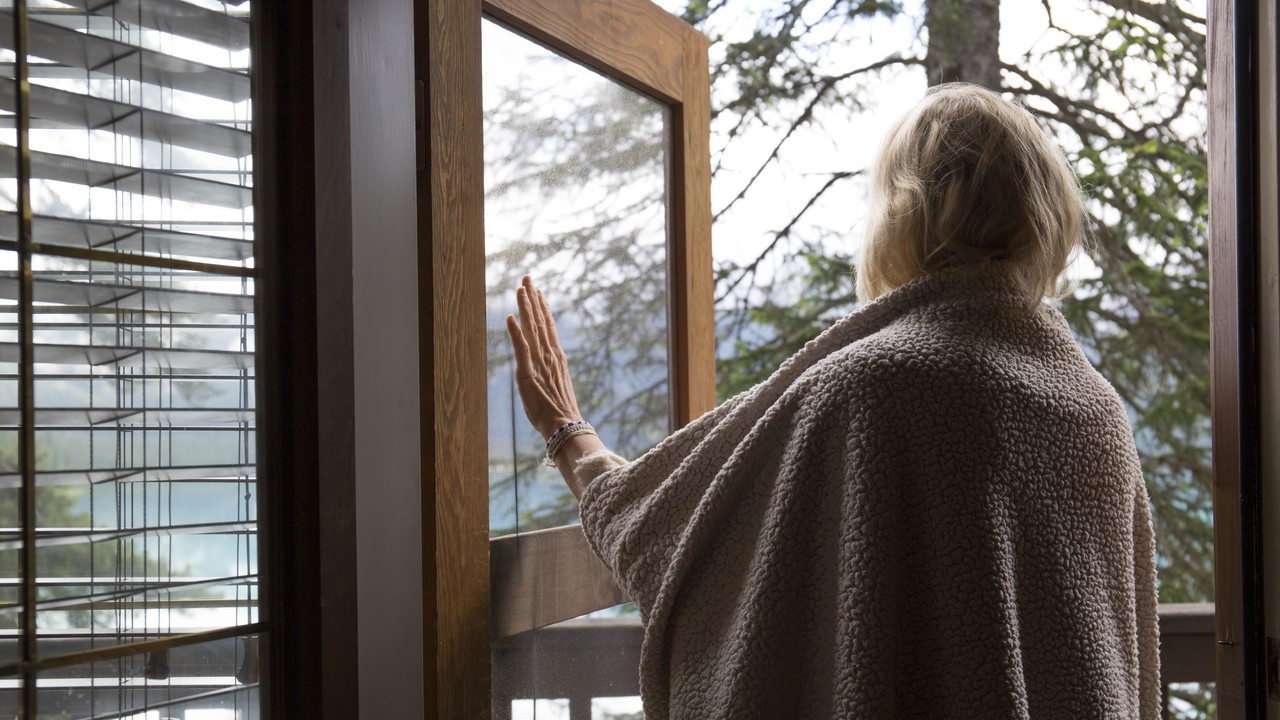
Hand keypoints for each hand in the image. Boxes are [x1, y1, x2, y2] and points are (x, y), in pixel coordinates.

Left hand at [506, 276, 582, 439]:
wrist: (564, 425)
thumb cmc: (559, 410)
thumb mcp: (556, 384)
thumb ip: (553, 368)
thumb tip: (555, 357)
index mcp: (555, 357)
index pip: (548, 326)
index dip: (542, 307)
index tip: (537, 290)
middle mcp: (549, 355)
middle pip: (540, 320)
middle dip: (532, 298)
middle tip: (527, 277)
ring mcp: (540, 362)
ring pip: (532, 328)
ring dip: (526, 307)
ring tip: (521, 288)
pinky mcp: (529, 373)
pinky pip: (522, 348)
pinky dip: (516, 332)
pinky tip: (510, 318)